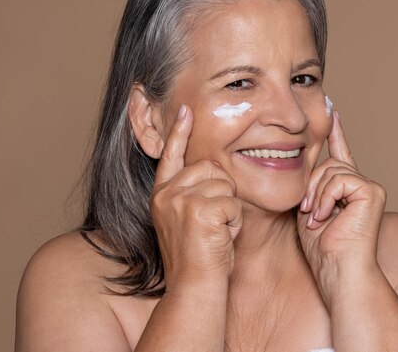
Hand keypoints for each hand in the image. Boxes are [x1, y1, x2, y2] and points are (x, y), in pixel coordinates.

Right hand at [150, 105, 242, 290]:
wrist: (193, 288)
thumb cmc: (198, 258)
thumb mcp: (187, 220)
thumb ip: (191, 193)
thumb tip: (209, 168)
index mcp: (162, 194)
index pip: (171, 156)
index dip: (179, 132)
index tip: (186, 110)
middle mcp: (166, 194)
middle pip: (211, 167)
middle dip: (223, 192)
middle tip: (214, 223)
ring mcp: (180, 201)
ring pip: (225, 185)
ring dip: (230, 209)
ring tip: (216, 232)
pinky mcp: (198, 210)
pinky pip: (232, 203)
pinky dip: (235, 222)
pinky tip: (221, 238)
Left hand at [297, 111, 386, 299]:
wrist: (337, 271)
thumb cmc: (321, 248)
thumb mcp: (307, 209)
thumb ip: (309, 186)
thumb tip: (298, 159)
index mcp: (346, 190)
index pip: (341, 154)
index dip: (336, 133)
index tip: (332, 110)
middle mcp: (362, 185)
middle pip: (327, 164)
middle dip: (310, 187)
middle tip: (307, 213)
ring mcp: (369, 188)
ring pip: (331, 170)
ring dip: (315, 195)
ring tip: (316, 218)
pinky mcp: (373, 192)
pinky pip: (339, 179)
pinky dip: (326, 198)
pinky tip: (326, 217)